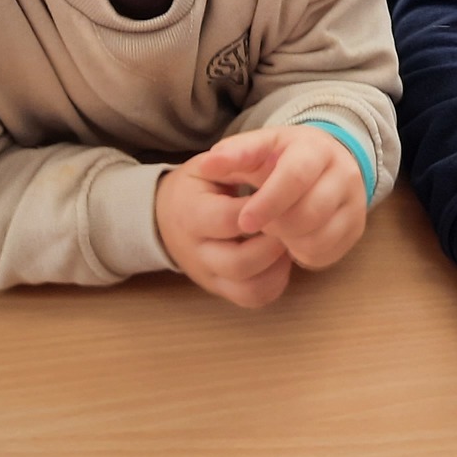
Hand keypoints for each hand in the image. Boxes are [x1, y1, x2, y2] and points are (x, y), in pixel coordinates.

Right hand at [154, 146, 292, 308]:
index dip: (263, 210)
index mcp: (190, 214)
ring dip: (278, 266)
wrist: (164, 216)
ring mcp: (208, 276)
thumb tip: (258, 158)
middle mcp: (196, 252)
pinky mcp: (220, 290)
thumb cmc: (196, 185)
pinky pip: (252, 298)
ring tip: (289, 240)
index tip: (285, 197)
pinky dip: (274, 282)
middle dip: (274, 244)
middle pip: (240, 263)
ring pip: (249, 288)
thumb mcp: (208, 164)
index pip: (230, 219)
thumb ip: (235, 159)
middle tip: (293, 223)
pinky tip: (281, 258)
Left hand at [201, 125, 368, 271]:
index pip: (296, 177)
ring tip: (276, 230)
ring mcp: (355, 201)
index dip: (268, 203)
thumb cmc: (282, 157)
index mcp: (315, 148)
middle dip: (277, 226)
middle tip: (261, 224)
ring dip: (289, 242)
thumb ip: (234, 154)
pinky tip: (292, 240)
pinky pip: (328, 254)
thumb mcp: (259, 148)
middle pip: (310, 213)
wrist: (323, 163)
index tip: (244, 222)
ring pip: (320, 238)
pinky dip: (303, 254)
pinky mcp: (357, 227)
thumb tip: (207, 164)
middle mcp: (344, 172)